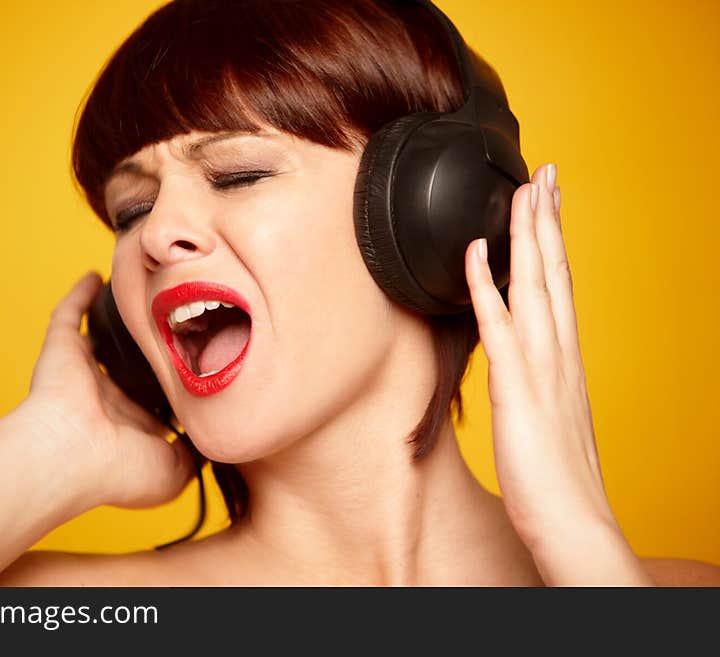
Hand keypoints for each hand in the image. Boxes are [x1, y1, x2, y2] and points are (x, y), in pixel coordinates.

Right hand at [22, 271, 194, 508]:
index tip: (209, 362)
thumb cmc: (119, 471)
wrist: (67, 456)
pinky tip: (97, 275)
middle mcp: (108, 399)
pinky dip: (80, 294)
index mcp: (133, 427)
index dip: (180, 385)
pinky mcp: (62, 349)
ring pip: (104, 338)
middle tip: (187, 318)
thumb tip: (211, 439)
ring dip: (121, 320)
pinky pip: (70, 313)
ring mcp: (83, 373)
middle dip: (156, 347)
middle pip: (135, 366)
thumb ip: (196, 453)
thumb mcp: (175, 473)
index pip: (160, 402)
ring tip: (146, 294)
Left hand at [463, 164, 648, 582]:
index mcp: (565, 359)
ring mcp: (541, 367)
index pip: (562, 287)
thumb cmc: (557, 474)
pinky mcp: (518, 388)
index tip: (550, 204)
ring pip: (536, 286)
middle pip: (554, 273)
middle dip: (547, 220)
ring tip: (522, 190)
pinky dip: (488, 286)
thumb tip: (520, 362)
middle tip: (543, 173)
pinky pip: (499, 326)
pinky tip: (477, 252)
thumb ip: (537, 382)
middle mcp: (559, 354)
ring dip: (526, 235)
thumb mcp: (548, 415)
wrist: (573, 520)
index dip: (556, 242)